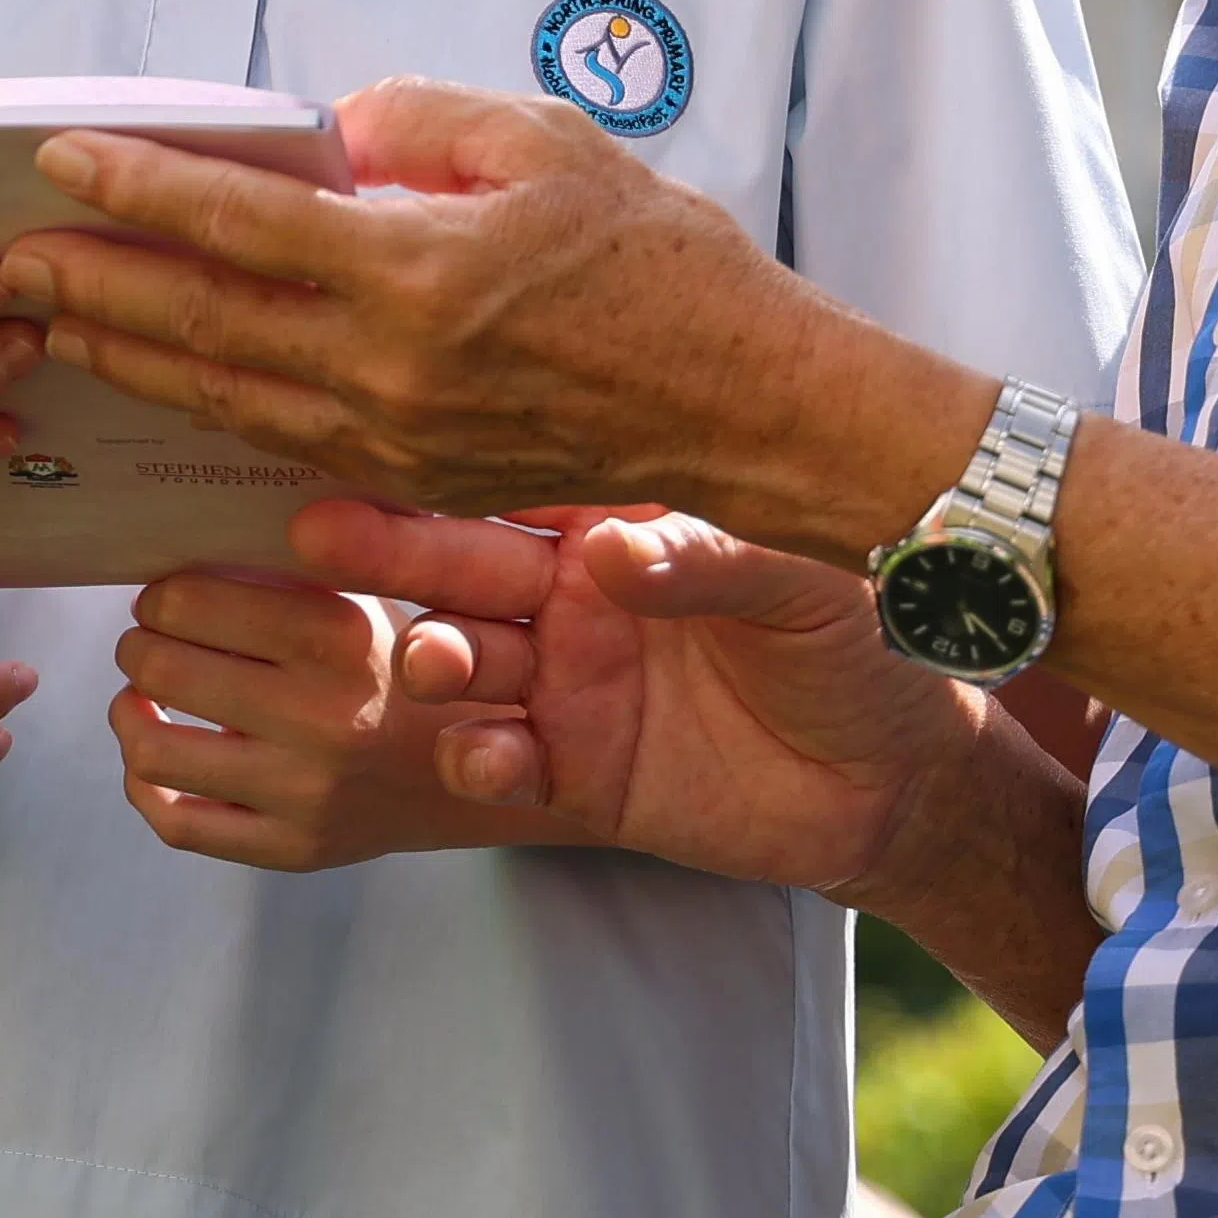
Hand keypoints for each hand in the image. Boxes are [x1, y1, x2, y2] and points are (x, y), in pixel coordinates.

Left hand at [2, 80, 983, 560]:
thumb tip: (325, 132)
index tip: (59, 160)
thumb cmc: (661, 260)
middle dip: (95, 287)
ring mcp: (394, 441)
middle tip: (8, 258)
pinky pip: (279, 440)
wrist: (748, 409)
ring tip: (54, 318)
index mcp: (416, 273)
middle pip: (202, 327)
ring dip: (129, 357)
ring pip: (223, 398)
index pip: (239, 226)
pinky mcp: (413, 480)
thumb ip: (419, 123)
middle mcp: (388, 370)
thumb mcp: (546, 143)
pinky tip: (160, 383)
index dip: (139, 189)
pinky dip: (205, 406)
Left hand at [108, 560, 568, 874]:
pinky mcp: (291, 850)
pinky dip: (143, 785)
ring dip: (128, 713)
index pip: (197, 604)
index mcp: (341, 641)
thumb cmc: (399, 665)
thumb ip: (286, 572)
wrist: (474, 767)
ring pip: (153, 754)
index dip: (160, 596)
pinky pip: (177, 824)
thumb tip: (173, 548)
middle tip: (145, 639)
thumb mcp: (364, 600)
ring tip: (139, 694)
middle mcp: (324, 721)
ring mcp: (305, 796)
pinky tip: (153, 753)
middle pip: (165, 671)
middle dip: (138, 646)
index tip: (160, 596)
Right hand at [297, 499, 979, 900]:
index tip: (372, 436)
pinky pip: (497, 763)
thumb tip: (609, 548)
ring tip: (427, 661)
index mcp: (616, 521)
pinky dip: (478, 759)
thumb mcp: (805, 581)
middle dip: (388, 549)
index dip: (445, 462)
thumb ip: (710, 559)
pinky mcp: (572, 773)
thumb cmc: (859, 644)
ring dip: (425, 657)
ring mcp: (564, 684)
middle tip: (320, 534)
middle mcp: (570, 593)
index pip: (515, 479)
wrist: (897, 780)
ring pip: (460, 660)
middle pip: (458, 563)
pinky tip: (486, 756)